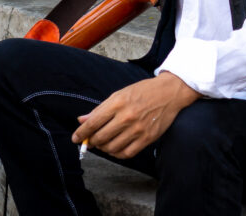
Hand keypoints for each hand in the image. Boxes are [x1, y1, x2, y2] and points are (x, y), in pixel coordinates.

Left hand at [71, 73, 200, 159]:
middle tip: (91, 141)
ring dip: (104, 148)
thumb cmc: (144, 92)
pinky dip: (117, 154)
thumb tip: (81, 120)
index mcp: (118, 103)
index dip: (81, 133)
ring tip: (104, 143)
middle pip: (100, 138)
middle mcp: (127, 117)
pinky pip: (126, 153)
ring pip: (112, 148)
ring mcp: (138, 129)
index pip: (92, 123)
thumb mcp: (120, 94)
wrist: (170, 92)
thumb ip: (100, 109)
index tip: (75, 138)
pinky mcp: (147, 138)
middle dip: (92, 142)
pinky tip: (116, 147)